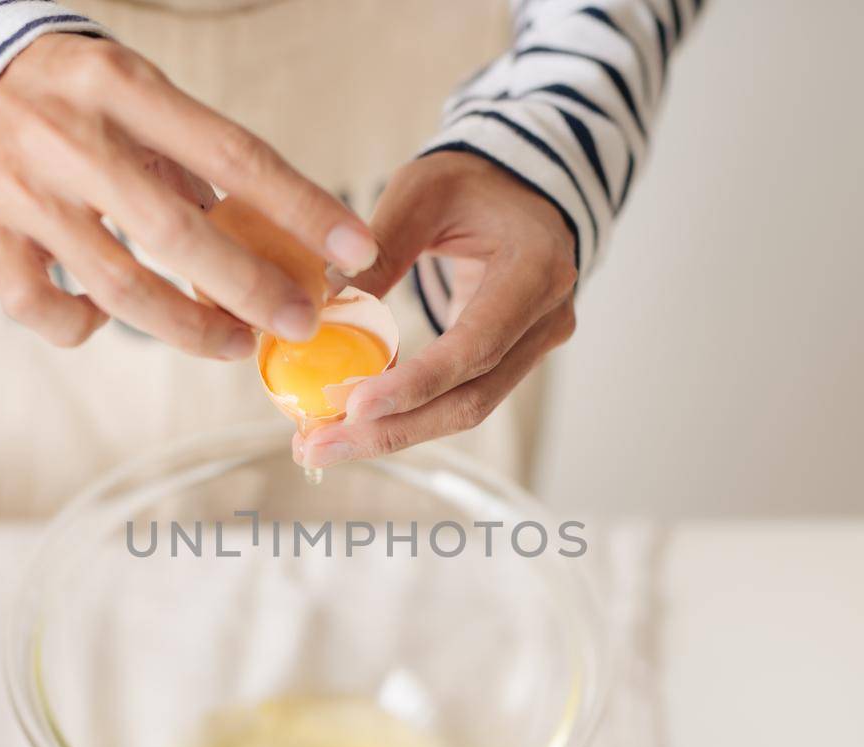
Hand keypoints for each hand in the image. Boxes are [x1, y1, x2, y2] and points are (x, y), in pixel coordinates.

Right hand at [0, 35, 376, 354]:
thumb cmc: (73, 97)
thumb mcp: (136, 96)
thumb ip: (195, 158)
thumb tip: (279, 238)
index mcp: (124, 88)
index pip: (233, 154)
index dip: (300, 208)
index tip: (354, 250)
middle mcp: (70, 137)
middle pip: (176, 230)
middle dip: (249, 287)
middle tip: (298, 321)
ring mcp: (23, 191)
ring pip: (117, 286)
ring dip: (187, 326)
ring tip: (233, 343)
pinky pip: (42, 307)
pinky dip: (82, 327)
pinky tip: (105, 321)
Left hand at [296, 152, 577, 467]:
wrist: (525, 192)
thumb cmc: (474, 183)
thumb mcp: (424, 192)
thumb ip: (380, 244)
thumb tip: (323, 300)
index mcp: (536, 270)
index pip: (477, 344)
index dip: (417, 382)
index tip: (355, 406)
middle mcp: (546, 319)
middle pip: (471, 399)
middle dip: (391, 430)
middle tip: (317, 446)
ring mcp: (534, 347)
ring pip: (465, 410)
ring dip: (392, 434)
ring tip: (321, 445)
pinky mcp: (511, 362)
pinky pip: (458, 398)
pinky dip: (405, 416)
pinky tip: (350, 425)